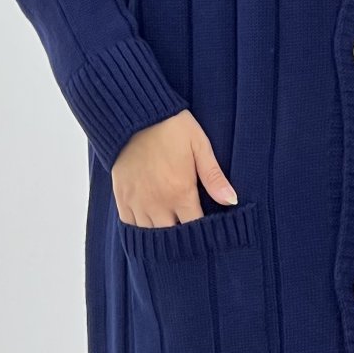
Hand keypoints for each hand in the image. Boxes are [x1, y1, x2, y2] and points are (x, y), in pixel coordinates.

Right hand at [111, 110, 238, 226]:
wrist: (135, 113)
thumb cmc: (172, 126)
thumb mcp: (199, 146)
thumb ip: (214, 177)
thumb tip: (232, 201)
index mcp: (180, 192)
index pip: (195, 227)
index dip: (204, 234)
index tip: (209, 234)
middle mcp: (157, 202)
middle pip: (172, 237)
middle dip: (183, 239)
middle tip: (191, 237)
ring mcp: (137, 201)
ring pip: (150, 235)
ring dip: (162, 235)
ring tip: (172, 234)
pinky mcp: (121, 196)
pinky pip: (129, 225)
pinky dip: (139, 229)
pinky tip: (149, 227)